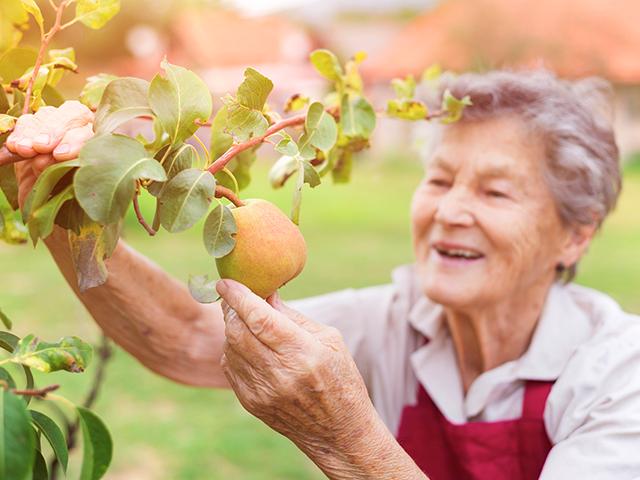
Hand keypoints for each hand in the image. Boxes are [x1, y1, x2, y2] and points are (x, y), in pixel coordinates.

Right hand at [4, 101, 93, 207]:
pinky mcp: (35, 128)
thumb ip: (79, 173)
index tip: (61, 155)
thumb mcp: (81, 188)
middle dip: (55, 130)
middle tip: (41, 147)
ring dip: (35, 131)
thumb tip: (66, 163)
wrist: (53, 201)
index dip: (77, 140)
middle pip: (73, 114)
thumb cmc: (76, 196)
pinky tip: (16, 147)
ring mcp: (59, 125)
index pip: (94, 131)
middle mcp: (84, 126)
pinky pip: (27, 122)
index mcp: (104, 140)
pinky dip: (20, 133)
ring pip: (48, 114)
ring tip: (26, 149)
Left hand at [216, 280, 378, 466]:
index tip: (226, 282)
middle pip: (237, 331)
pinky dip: (234, 350)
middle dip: (231, 309)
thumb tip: (265, 292)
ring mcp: (262, 391)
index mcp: (303, 353)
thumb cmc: (340, 378)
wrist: (338, 431)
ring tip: (248, 322)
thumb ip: (292, 316)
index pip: (259, 318)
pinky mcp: (251, 403)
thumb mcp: (329, 340)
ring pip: (230, 347)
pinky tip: (249, 347)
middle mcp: (279, 373)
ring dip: (233, 328)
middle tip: (234, 297)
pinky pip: (230, 367)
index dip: (239, 296)